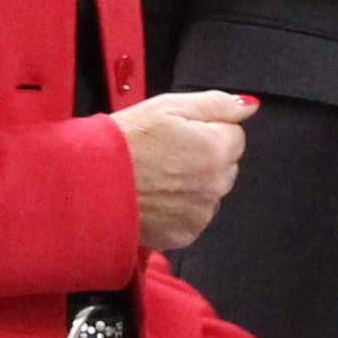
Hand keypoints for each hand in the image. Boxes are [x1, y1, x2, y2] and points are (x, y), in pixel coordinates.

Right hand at [114, 89, 256, 249]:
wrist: (90, 183)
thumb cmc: (124, 142)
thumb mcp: (168, 106)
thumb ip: (216, 104)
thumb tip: (248, 106)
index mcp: (215, 148)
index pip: (234, 135)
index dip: (206, 130)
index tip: (180, 133)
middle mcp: (214, 184)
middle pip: (226, 165)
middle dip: (205, 158)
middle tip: (167, 153)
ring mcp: (201, 212)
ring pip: (211, 192)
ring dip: (194, 184)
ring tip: (158, 176)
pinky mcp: (185, 233)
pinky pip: (195, 216)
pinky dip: (180, 208)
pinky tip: (157, 196)